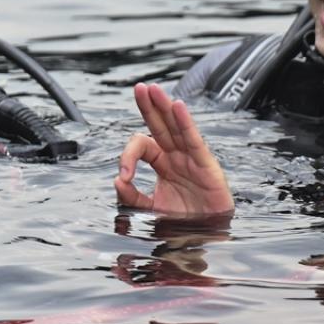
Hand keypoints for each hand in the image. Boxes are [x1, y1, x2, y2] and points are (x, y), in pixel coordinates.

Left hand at [114, 83, 233, 214]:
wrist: (205, 235)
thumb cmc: (182, 218)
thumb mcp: (149, 209)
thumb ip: (132, 197)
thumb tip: (117, 181)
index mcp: (162, 162)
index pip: (142, 146)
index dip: (128, 157)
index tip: (124, 178)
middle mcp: (176, 155)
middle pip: (160, 125)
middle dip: (149, 106)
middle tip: (139, 88)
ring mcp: (191, 158)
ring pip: (176, 126)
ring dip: (164, 106)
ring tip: (153, 89)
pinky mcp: (206, 165)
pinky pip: (194, 140)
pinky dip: (185, 123)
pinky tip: (177, 106)